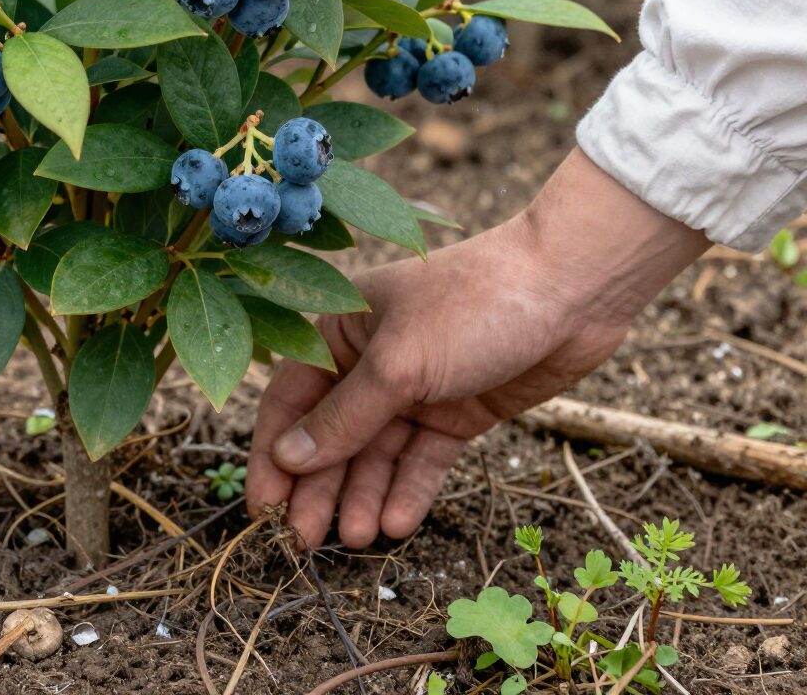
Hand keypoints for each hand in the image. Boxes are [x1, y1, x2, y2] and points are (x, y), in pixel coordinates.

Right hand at [245, 148, 707, 547]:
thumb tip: (288, 457)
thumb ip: (345, 417)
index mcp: (342, 329)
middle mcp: (372, 360)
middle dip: (319, 486)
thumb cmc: (470, 305)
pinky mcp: (459, 410)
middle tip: (307, 540)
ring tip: (357, 540)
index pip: (292, 398)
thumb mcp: (399, 364)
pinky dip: (410, 489)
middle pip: (333, 433)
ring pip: (378, 452)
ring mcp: (418, 388)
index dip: (275, 452)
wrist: (567, 291)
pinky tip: (397, 522)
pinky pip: (424, 458)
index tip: (264, 508)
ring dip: (363, 494)